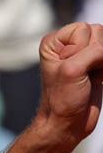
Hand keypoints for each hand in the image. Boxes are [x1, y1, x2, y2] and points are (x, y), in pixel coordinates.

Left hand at [36, 23, 102, 146]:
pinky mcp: (95, 64)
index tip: (70, 70)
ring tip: (90, 78)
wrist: (67, 123)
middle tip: (83, 75)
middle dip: (97, 55)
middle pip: (100, 32)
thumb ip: (94, 50)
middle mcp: (67, 44)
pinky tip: (97, 79)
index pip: (84, 28)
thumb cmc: (63, 98)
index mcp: (54, 42)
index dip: (83, 50)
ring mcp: (82, 54)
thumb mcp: (73, 70)